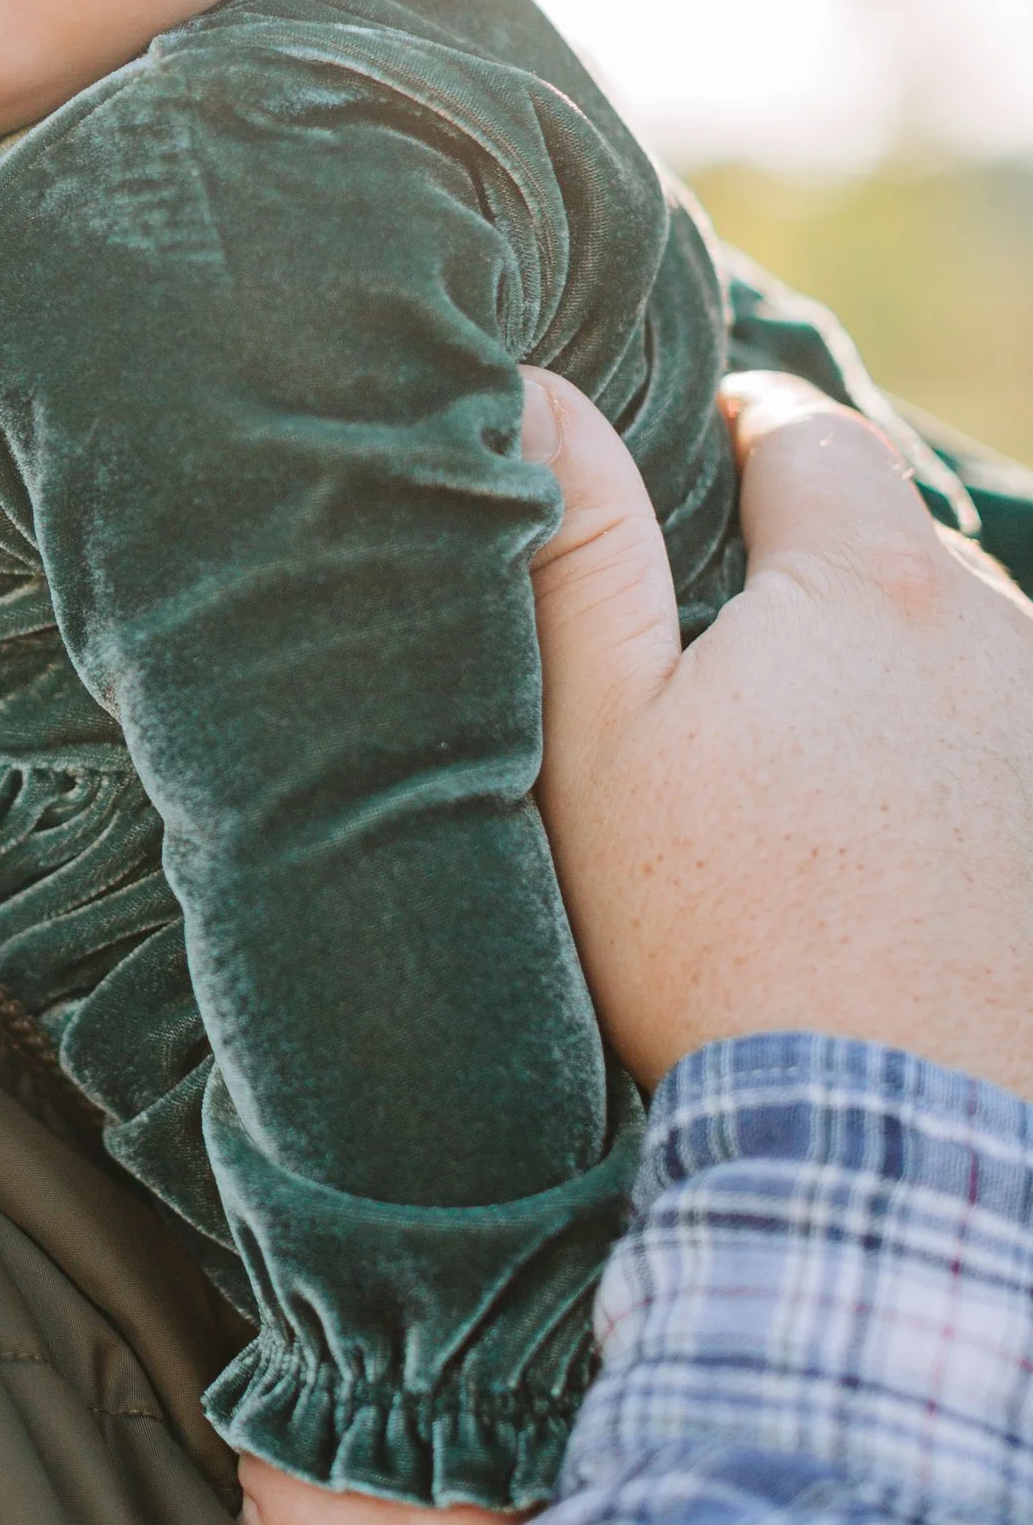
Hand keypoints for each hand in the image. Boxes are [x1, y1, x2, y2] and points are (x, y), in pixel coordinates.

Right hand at [523, 367, 1032, 1099]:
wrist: (875, 1133)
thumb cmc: (710, 928)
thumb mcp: (600, 734)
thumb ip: (576, 546)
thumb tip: (538, 391)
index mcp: (868, 581)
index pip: (809, 430)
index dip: (740, 425)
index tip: (691, 456)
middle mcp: (995, 631)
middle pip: (893, 539)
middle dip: (815, 562)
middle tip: (721, 636)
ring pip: (959, 643)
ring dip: (889, 663)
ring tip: (802, 755)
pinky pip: (1001, 738)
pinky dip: (946, 753)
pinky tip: (882, 832)